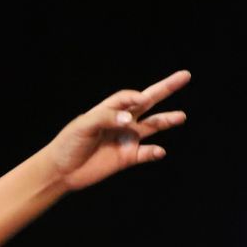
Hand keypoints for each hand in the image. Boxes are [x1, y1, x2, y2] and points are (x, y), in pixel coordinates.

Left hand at [44, 70, 190, 192]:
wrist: (61, 171)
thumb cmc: (68, 143)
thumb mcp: (83, 125)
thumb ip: (107, 118)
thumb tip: (130, 119)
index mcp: (109, 110)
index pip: (128, 97)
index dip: (135, 97)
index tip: (140, 100)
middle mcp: (122, 121)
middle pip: (149, 101)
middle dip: (166, 88)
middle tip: (185, 76)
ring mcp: (127, 138)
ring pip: (153, 125)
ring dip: (167, 120)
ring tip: (181, 116)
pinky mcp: (128, 157)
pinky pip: (147, 153)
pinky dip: (155, 152)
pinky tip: (159, 151)